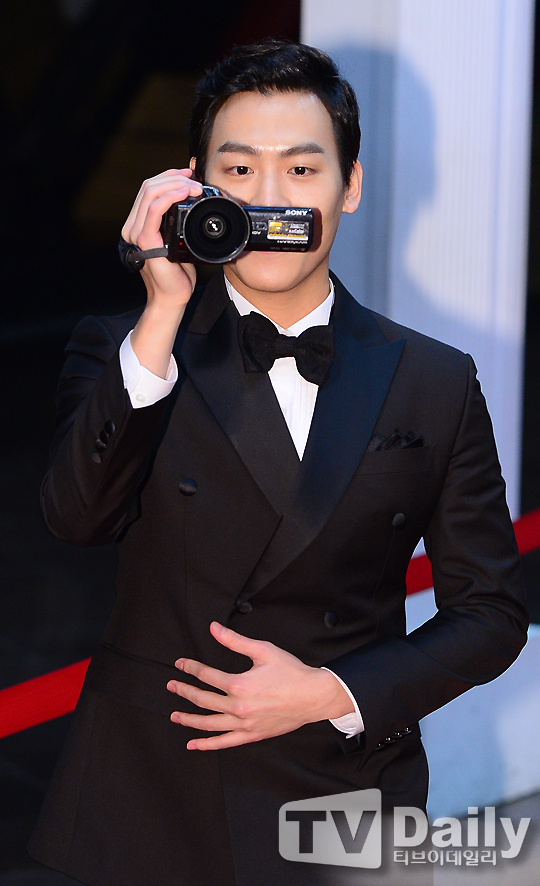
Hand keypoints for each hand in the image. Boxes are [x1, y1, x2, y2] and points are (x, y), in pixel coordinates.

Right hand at [122, 167, 202, 308]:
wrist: (173, 297)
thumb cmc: (178, 273)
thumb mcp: (180, 241)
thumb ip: (178, 222)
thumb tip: (191, 200)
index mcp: (139, 224)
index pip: (149, 189)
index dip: (169, 176)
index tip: (190, 174)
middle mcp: (133, 226)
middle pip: (149, 186)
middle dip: (174, 176)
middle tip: (195, 178)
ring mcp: (137, 232)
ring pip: (150, 192)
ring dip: (174, 183)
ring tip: (194, 186)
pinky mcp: (145, 240)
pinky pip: (154, 209)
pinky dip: (170, 196)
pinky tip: (184, 192)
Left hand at [166, 621, 354, 749]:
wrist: (313, 696)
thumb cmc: (291, 672)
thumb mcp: (263, 650)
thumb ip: (235, 640)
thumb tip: (213, 628)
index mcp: (239, 685)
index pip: (206, 676)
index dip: (191, 668)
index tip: (181, 664)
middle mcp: (238, 707)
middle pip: (203, 700)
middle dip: (184, 692)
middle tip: (171, 686)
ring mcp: (244, 724)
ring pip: (209, 724)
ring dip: (189, 720)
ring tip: (174, 716)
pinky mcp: (252, 735)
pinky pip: (224, 742)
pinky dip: (207, 744)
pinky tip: (194, 744)